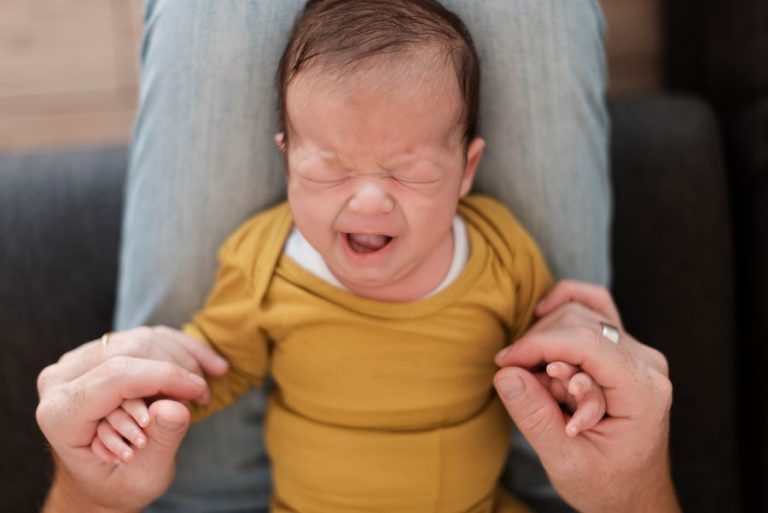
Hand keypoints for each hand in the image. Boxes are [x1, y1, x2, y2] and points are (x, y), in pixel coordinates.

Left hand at [36, 326, 227, 512]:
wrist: (99, 479)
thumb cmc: (117, 481)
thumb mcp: (142, 478)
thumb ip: (160, 442)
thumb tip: (175, 407)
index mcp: (60, 413)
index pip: (117, 376)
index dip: (164, 376)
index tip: (199, 391)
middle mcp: (61, 379)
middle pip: (131, 350)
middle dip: (176, 369)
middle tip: (201, 397)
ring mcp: (78, 361)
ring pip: (142, 339)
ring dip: (183, 358)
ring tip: (201, 390)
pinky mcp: (100, 351)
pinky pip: (146, 337)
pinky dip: (181, 349)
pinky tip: (206, 365)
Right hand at [494, 281, 678, 512]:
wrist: (634, 494)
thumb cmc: (606, 484)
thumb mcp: (566, 462)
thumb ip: (536, 417)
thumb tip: (506, 373)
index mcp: (643, 392)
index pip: (585, 343)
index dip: (537, 345)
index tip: (504, 362)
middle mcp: (646, 362)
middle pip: (577, 324)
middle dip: (540, 350)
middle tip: (526, 388)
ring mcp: (637, 350)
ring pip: (577, 312)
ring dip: (547, 342)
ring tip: (547, 385)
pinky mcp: (623, 346)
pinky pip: (594, 304)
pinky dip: (564, 304)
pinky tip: (543, 314)